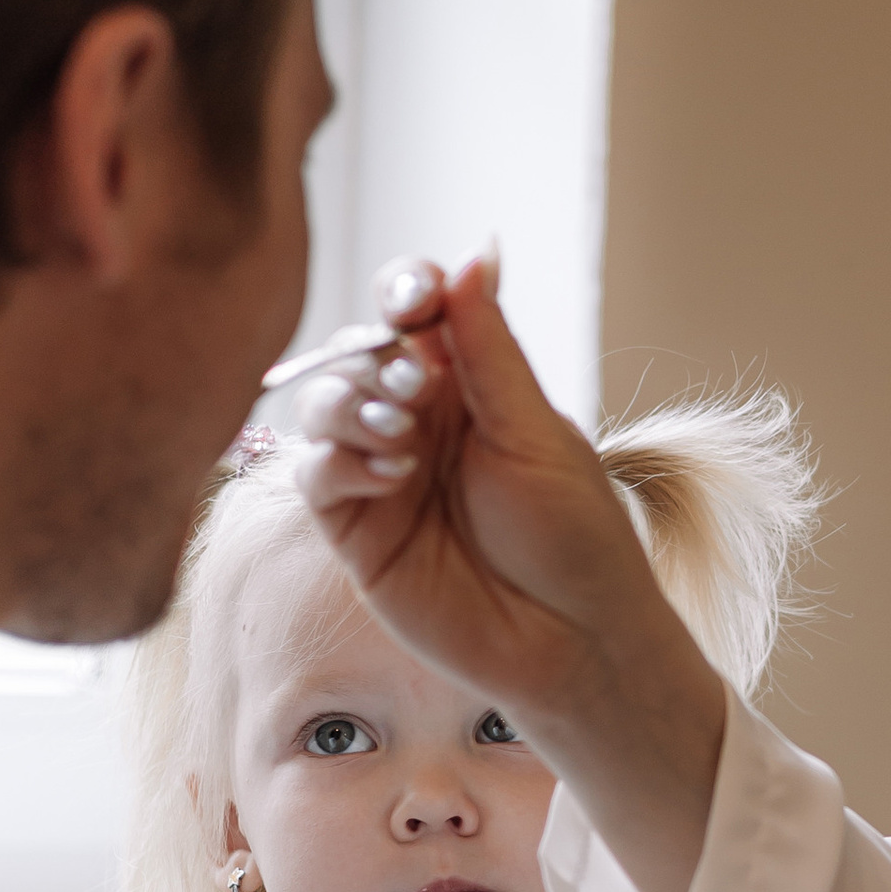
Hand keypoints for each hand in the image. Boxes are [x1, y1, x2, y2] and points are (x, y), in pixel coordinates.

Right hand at [292, 256, 719, 744]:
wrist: (572, 641)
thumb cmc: (574, 536)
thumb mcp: (534, 432)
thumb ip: (489, 346)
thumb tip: (477, 250)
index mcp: (472, 383)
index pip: (417, 312)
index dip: (405, 292)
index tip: (414, 298)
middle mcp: (420, 420)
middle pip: (359, 352)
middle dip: (376, 357)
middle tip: (411, 386)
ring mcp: (382, 472)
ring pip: (323, 406)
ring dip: (349, 404)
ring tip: (399, 432)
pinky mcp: (356, 530)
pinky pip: (316, 475)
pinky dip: (339, 461)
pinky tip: (389, 474)